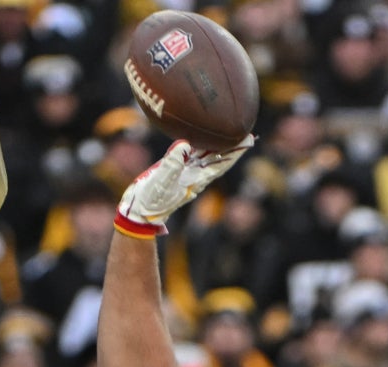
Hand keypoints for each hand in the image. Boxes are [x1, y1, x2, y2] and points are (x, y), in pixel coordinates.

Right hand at [115, 134, 253, 236]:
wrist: (139, 212)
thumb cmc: (151, 200)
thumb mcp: (161, 181)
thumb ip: (173, 163)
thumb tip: (185, 145)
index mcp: (196, 180)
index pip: (221, 163)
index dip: (235, 152)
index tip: (248, 140)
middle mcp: (194, 176)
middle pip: (218, 159)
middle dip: (232, 147)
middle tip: (247, 134)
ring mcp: (185, 174)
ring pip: (205, 157)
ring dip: (217, 146)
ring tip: (229, 133)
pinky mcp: (174, 171)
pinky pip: (189, 156)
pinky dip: (196, 146)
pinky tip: (198, 138)